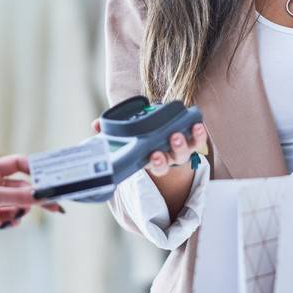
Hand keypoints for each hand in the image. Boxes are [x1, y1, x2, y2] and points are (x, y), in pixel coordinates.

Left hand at [0, 154, 60, 251]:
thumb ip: (17, 197)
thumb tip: (41, 195)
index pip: (17, 164)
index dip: (34, 169)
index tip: (50, 177)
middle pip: (22, 186)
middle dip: (36, 194)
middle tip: (55, 202)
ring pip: (19, 202)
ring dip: (25, 208)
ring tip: (23, 215)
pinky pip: (12, 216)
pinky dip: (16, 219)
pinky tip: (10, 223)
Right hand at [92, 118, 207, 178]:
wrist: (160, 133)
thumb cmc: (141, 137)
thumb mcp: (124, 135)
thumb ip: (109, 132)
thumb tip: (95, 126)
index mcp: (151, 160)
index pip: (154, 167)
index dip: (155, 163)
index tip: (153, 156)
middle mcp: (167, 157)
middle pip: (170, 161)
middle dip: (168, 155)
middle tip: (165, 146)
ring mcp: (180, 150)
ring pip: (184, 152)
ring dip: (181, 144)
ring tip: (178, 134)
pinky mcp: (192, 141)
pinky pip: (197, 140)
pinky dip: (198, 133)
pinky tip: (197, 124)